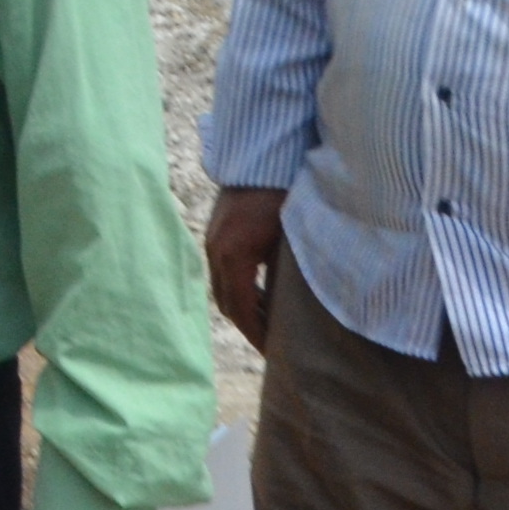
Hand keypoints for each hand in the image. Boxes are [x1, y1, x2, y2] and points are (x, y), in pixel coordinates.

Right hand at [203, 184, 285, 347]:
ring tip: (269, 323)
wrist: (260, 156)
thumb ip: (287, 274)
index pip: (242, 309)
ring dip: (243, 307)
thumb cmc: (283, 194)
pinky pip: (222, 271)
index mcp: (234, 256)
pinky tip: (261, 293)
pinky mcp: (216, 232)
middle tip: (274, 346)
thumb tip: (296, 310)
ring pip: (222, 288)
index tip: (275, 353)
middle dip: (249, 327)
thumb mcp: (289, 238)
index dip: (258, 334)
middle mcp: (216, 251)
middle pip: (226, 303)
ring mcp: (212, 241)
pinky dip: (239, 288)